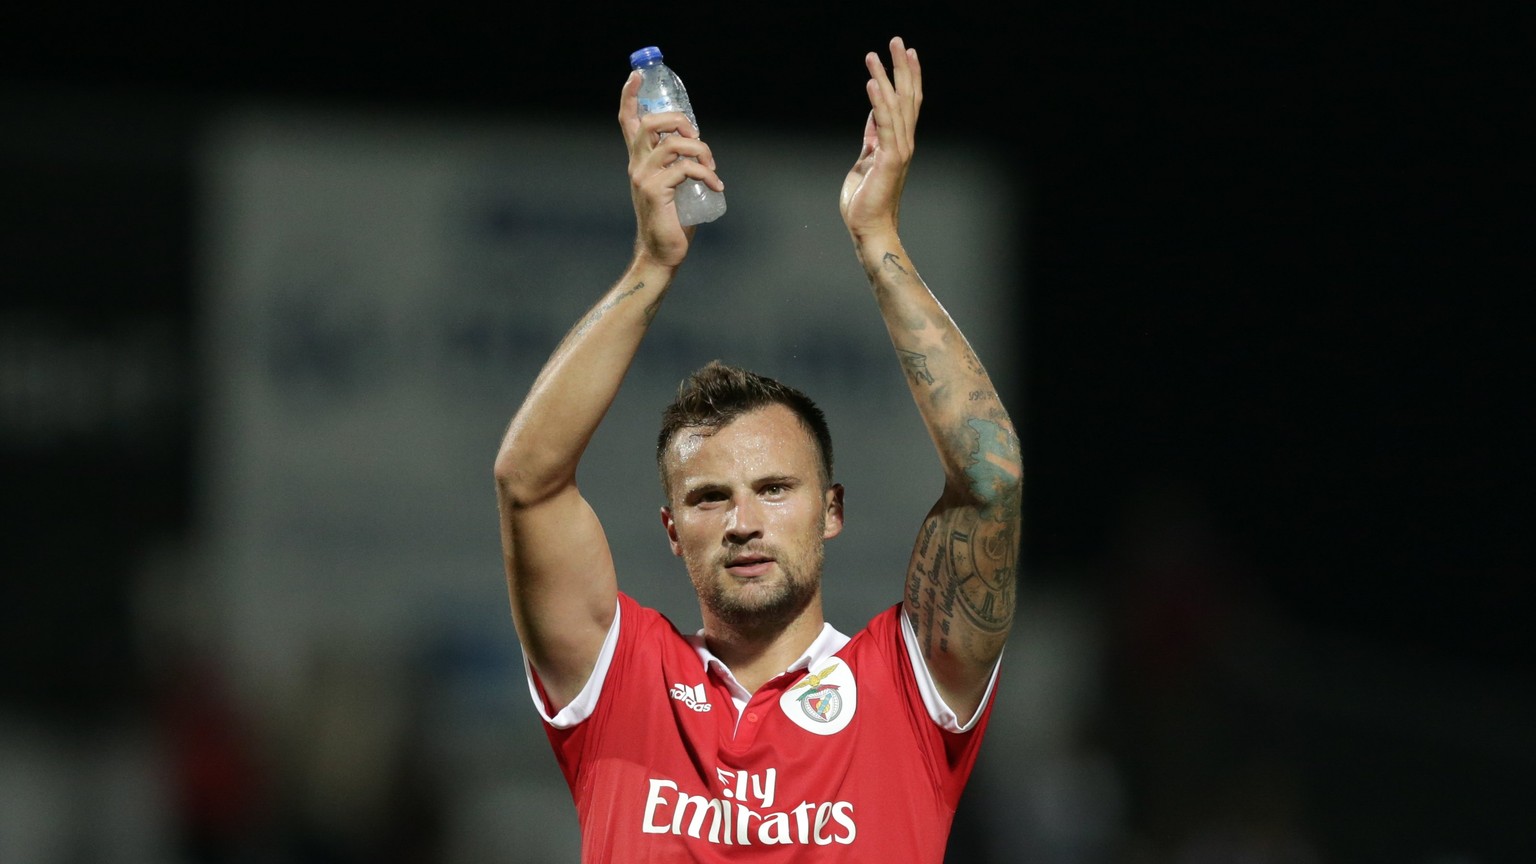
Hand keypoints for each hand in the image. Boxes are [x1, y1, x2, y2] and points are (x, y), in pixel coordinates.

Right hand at [617, 70, 723, 267]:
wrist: (662, 252)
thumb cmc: (672, 220)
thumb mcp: (675, 185)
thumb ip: (679, 164)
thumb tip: (701, 148)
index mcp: (639, 161)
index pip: (627, 121)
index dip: (629, 96)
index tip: (636, 75)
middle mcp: (636, 165)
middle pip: (650, 123)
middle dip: (679, 120)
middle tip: (698, 138)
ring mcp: (643, 177)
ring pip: (673, 144)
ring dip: (700, 150)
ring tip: (712, 167)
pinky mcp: (655, 191)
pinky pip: (685, 169)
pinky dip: (706, 174)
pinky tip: (716, 186)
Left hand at [840, 36, 921, 246]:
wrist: (869, 229)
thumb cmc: (865, 201)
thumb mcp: (866, 160)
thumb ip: (872, 138)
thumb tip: (873, 116)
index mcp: (899, 142)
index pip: (907, 102)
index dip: (908, 76)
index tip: (906, 53)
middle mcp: (904, 143)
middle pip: (907, 97)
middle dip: (902, 67)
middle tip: (897, 41)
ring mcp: (899, 151)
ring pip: (895, 106)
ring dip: (885, 78)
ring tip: (875, 54)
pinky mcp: (889, 160)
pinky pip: (884, 126)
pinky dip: (878, 103)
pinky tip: (872, 84)